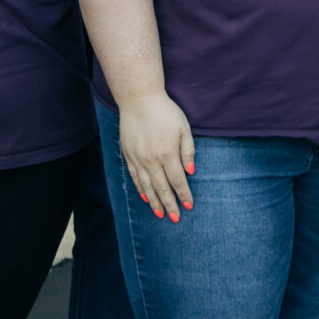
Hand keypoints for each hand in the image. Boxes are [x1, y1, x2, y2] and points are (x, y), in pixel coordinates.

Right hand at [116, 91, 194, 222]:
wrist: (139, 99)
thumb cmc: (166, 111)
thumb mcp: (183, 128)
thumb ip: (187, 150)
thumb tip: (190, 171)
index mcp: (167, 153)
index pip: (177, 181)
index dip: (184, 195)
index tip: (189, 206)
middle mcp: (151, 159)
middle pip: (162, 188)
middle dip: (170, 205)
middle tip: (176, 218)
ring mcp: (138, 158)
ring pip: (147, 186)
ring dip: (154, 202)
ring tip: (161, 214)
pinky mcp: (128, 155)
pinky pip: (135, 177)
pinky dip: (140, 189)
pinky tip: (146, 197)